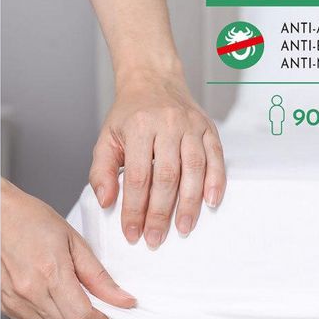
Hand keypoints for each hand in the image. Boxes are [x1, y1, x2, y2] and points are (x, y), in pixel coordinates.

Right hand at [0, 179, 135, 318]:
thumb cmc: (31, 219)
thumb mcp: (73, 240)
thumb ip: (98, 275)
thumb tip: (122, 299)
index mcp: (50, 272)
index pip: (82, 318)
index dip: (102, 318)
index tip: (108, 308)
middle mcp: (30, 292)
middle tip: (93, 301)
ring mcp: (14, 301)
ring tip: (71, 297)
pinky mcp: (4, 305)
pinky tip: (53, 298)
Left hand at [89, 70, 226, 247]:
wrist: (153, 79)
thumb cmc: (129, 114)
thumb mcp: (106, 138)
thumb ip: (102, 171)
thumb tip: (107, 202)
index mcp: (139, 127)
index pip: (138, 177)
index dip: (135, 209)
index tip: (132, 233)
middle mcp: (167, 124)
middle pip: (166, 176)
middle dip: (161, 213)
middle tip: (155, 239)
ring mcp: (191, 126)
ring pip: (193, 169)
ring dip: (189, 203)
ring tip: (182, 229)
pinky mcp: (209, 128)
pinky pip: (216, 157)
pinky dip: (215, 181)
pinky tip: (210, 203)